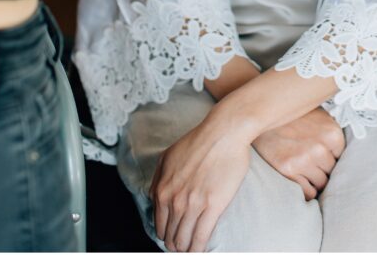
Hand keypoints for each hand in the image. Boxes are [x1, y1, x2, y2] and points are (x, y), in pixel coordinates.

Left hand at [149, 111, 250, 252]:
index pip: (159, 226)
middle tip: (184, 246)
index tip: (174, 237)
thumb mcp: (168, 157)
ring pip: (184, 241)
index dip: (167, 236)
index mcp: (162, 190)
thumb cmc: (198, 141)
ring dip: (187, 249)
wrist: (223, 133)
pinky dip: (199, 248)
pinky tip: (201, 250)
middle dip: (176, 244)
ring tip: (192, 250)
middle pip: (170, 237)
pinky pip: (201, 238)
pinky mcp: (212, 207)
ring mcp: (192, 205)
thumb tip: (154, 197)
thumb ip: (157, 179)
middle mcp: (174, 200)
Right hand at [253, 108, 344, 199]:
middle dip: (322, 168)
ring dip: (314, 179)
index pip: (340, 157)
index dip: (329, 156)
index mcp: (331, 133)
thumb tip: (341, 153)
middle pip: (331, 171)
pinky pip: (308, 193)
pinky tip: (298, 178)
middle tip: (309, 160)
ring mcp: (304, 160)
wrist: (262, 117)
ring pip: (321, 184)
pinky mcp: (288, 170)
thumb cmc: (291, 117)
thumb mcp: (317, 116)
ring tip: (303, 169)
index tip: (320, 153)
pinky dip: (306, 189)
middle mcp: (319, 147)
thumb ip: (331, 132)